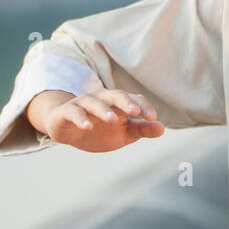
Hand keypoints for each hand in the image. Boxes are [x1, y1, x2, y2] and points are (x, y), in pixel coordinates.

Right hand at [31, 88, 164, 151]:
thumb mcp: (123, 133)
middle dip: (125, 102)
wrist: (66, 130)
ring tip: (113, 119)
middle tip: (135, 111)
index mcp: (117, 102)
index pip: (133, 100)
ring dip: (104, 110)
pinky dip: (80, 118)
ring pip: (94, 103)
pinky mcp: (67, 112)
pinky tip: (87, 127)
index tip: (152, 117)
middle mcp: (102, 98)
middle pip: (115, 95)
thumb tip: (162, 129)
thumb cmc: (99, 130)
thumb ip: (141, 130)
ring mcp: (84, 103)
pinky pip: (74, 112)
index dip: (144, 106)